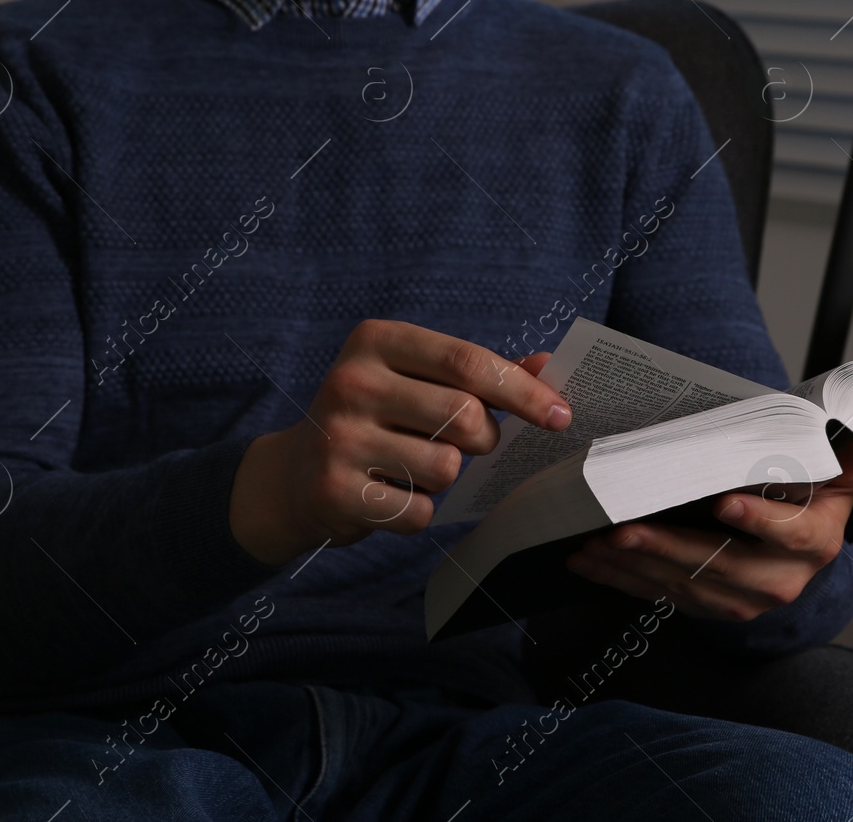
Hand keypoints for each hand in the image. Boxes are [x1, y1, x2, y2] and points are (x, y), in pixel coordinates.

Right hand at [229, 320, 567, 564]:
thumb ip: (480, 372)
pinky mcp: (333, 491)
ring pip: (445, 468)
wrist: (292, 476)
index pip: (466, 361)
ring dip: (447, 478)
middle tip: (472, 445)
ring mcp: (338, 438)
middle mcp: (351, 381)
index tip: (560, 415)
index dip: (521, 390)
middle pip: (464, 416)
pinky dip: (420, 512)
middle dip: (485, 440)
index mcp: (376, 340)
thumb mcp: (417, 379)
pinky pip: (418, 511)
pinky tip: (393, 497)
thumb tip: (547, 366)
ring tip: (417, 468)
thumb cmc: (377, 418)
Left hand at [564, 427, 852, 620]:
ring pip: (683, 585)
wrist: (804, 545)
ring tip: (594, 544)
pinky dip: (621, 580)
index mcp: (814, 542)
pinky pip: (660, 596)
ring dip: (634, 567)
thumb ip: (848, 457)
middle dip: (667, 548)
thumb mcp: (839, 475)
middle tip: (623, 528)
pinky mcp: (709, 607)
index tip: (722, 503)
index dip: (757, 520)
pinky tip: (587, 562)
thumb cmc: (814, 496)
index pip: (786, 533)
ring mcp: (741, 600)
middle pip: (719, 566)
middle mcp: (780, 580)